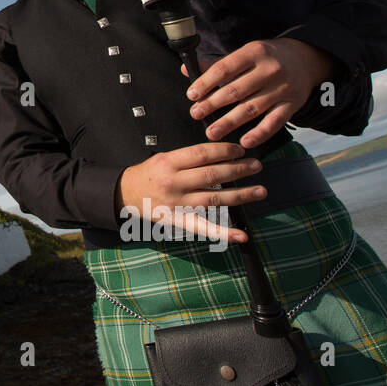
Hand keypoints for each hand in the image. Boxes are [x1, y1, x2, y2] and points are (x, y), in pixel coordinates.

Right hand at [116, 142, 263, 243]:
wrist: (126, 194)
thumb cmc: (149, 174)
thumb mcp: (164, 157)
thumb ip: (189, 157)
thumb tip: (222, 155)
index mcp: (169, 162)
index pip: (202, 154)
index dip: (225, 151)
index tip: (241, 150)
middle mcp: (174, 183)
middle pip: (212, 175)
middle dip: (238, 170)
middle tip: (256, 165)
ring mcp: (178, 204)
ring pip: (214, 199)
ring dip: (240, 195)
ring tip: (260, 190)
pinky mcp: (180, 221)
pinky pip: (205, 228)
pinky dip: (225, 233)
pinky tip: (242, 235)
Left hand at [182, 38, 335, 148]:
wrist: (304, 60)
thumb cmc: (266, 58)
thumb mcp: (245, 54)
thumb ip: (216, 64)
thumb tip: (185, 70)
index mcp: (254, 53)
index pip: (225, 69)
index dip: (206, 83)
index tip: (192, 95)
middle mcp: (270, 70)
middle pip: (236, 91)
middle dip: (213, 104)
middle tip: (196, 114)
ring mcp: (282, 89)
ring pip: (252, 108)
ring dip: (229, 122)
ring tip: (211, 132)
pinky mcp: (292, 105)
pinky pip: (274, 122)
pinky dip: (259, 134)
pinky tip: (245, 142)